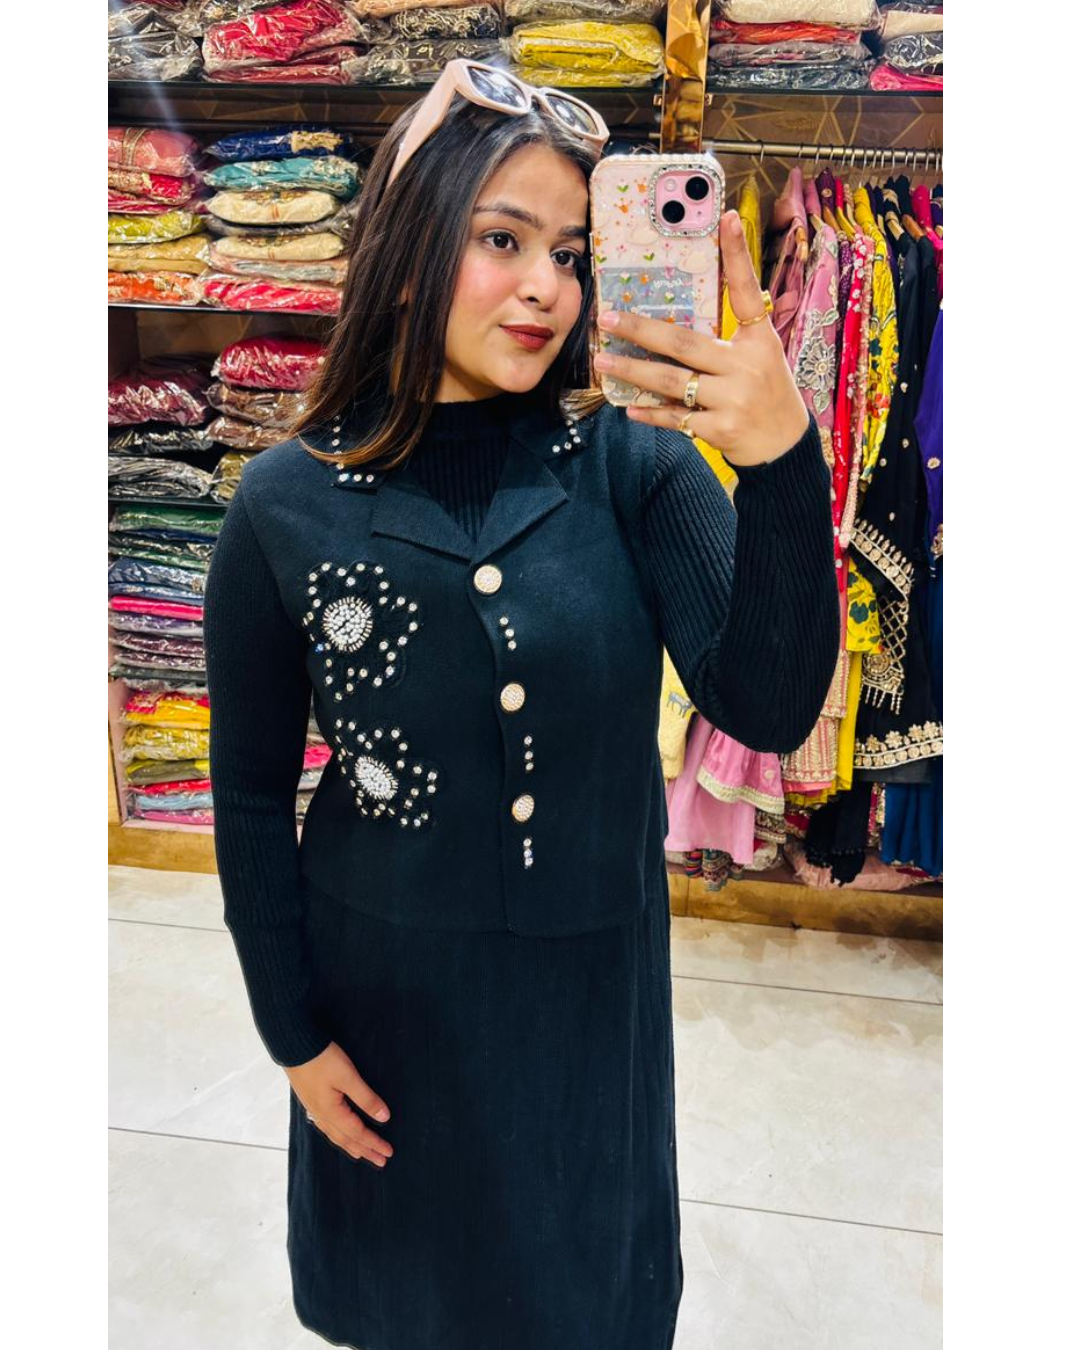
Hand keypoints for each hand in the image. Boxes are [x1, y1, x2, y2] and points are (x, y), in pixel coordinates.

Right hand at [285, 1040, 394, 1167]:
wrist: (293, 1046)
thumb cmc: (322, 1059)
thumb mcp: (348, 1077)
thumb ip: (366, 1098)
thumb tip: (384, 1118)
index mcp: (331, 1112)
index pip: (357, 1134)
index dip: (374, 1143)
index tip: (388, 1153)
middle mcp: (321, 1115)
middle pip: (346, 1139)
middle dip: (365, 1150)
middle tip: (380, 1161)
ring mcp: (314, 1108)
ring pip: (335, 1135)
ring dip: (350, 1146)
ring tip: (361, 1154)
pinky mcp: (310, 1100)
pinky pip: (327, 1126)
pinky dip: (337, 1135)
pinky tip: (338, 1133)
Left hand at [592, 209, 809, 466]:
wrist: (783, 447)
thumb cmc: (765, 394)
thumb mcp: (758, 358)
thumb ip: (724, 340)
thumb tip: (670, 324)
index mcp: (759, 340)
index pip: (746, 292)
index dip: (737, 255)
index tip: (725, 218)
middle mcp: (746, 365)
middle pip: (684, 342)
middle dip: (640, 330)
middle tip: (606, 319)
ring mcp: (733, 398)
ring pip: (671, 381)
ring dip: (632, 371)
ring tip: (603, 362)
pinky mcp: (720, 428)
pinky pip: (675, 418)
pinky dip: (650, 413)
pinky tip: (629, 407)